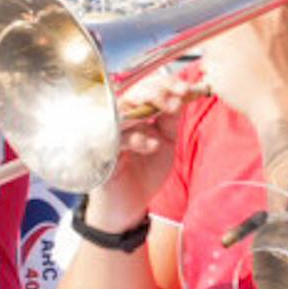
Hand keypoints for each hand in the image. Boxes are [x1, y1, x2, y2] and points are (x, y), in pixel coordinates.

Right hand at [86, 87, 178, 232]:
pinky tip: (151, 145)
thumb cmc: (144, 171)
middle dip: (157, 90)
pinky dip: (136, 138)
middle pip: (131, 92)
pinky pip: (115, 138)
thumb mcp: (166, 140)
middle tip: (178, 96)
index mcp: (133, 113)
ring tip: (170, 112)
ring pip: (121, 109)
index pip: (144, 87)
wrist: (129, 205)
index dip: (165, 83)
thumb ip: (170, 118)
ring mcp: (107, 134)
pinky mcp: (101, 152)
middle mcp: (117, 119)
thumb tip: (181, 95)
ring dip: (148, 107)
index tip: (186, 88)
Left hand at [194, 0, 287, 125]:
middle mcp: (243, 17)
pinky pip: (207, 50)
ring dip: (223, 31)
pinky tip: (236, 67)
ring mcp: (222, 37)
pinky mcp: (209, 58)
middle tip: (242, 19)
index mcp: (269, 7)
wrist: (283, 107)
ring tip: (242, 51)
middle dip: (232, 4)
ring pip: (213, 23)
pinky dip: (217, 56)